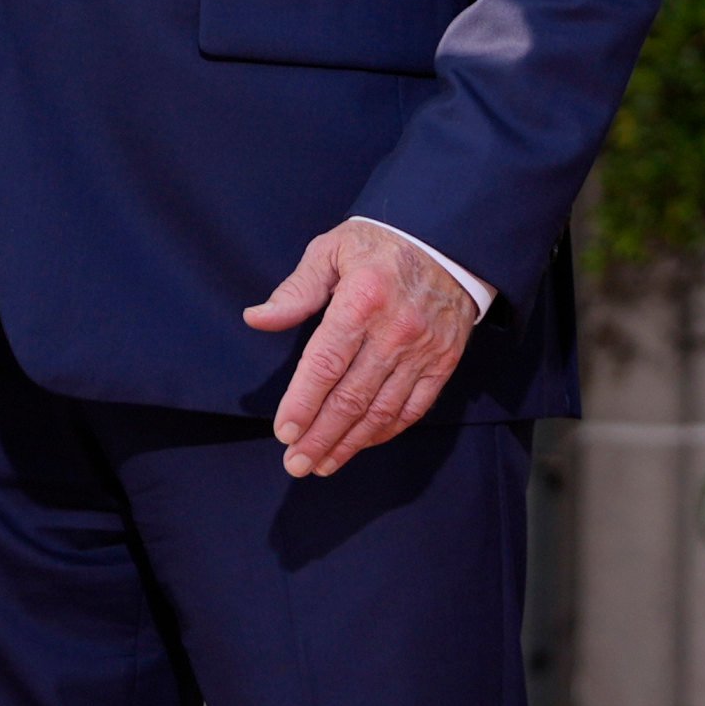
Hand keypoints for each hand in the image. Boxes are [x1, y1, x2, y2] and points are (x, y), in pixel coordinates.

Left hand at [244, 219, 475, 476]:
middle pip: (351, 397)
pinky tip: (360, 444)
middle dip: (320, 436)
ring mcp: (423, 351)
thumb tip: (257, 319)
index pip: (326, 364)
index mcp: (362, 299)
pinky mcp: (444, 362)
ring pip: (381, 410)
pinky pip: (413, 408)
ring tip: (321, 464)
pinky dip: (385, 431)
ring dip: (349, 443)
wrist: (447, 241)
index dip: (303, 403)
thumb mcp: (331, 249)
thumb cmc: (379, 244)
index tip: (284, 432)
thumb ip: (296, 290)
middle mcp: (395, 331)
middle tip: (295, 464)